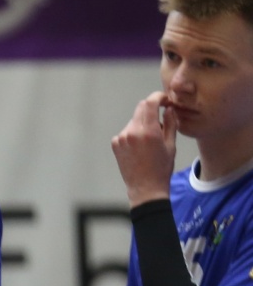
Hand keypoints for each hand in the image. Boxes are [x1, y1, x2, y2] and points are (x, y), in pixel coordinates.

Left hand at [111, 92, 175, 206]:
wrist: (145, 188)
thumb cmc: (161, 168)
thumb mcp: (171, 145)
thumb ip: (170, 123)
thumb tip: (169, 109)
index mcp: (147, 131)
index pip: (150, 103)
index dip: (158, 97)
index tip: (165, 99)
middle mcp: (131, 132)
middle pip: (141, 109)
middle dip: (152, 108)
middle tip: (162, 114)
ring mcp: (121, 138)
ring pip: (134, 120)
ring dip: (144, 123)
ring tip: (152, 138)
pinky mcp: (115, 144)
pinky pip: (127, 131)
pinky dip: (135, 132)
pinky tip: (141, 146)